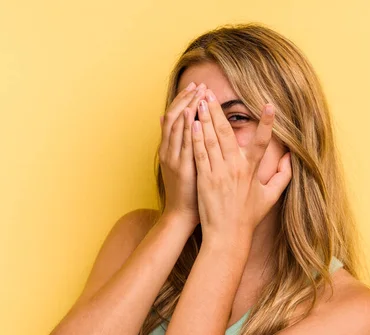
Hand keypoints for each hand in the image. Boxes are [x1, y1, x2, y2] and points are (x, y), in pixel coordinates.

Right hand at [158, 82, 207, 226]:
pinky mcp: (181, 168)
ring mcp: (173, 158)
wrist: (181, 214)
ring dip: (189, 108)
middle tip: (200, 84)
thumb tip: (171, 122)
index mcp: (169, 148)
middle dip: (187, 99)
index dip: (184, 99)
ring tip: (200, 93)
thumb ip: (177, 143)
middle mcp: (168, 150)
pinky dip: (188, 128)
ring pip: (177, 127)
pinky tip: (196, 116)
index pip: (174, 116)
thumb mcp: (180, 163)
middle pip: (175, 116)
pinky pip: (184, 144)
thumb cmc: (187, 190)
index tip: (196, 86)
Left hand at [191, 88, 291, 240]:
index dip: (267, 123)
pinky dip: (195, 137)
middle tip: (212, 93)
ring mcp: (218, 172)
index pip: (263, 142)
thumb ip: (283, 176)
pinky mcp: (204, 178)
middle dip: (219, 110)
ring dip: (205, 118)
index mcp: (252, 170)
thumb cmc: (248, 217)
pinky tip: (191, 123)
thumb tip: (292, 157)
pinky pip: (199, 153)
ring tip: (200, 101)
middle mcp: (236, 168)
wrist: (228, 235)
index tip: (269, 105)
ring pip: (211, 139)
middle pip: (227, 133)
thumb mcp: (270, 197)